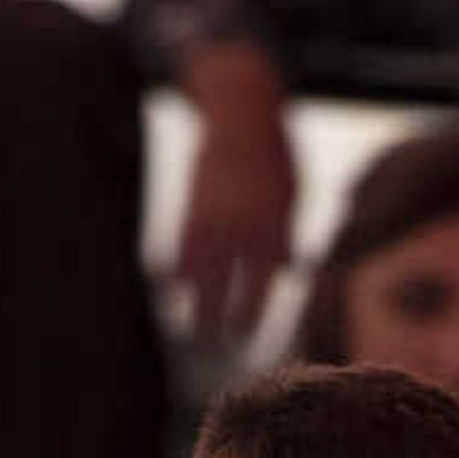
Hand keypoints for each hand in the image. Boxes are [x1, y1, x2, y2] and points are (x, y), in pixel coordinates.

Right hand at [172, 46, 297, 345]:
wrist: (241, 113)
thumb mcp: (294, 194)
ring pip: (198, 272)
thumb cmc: (274, 156)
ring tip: (190, 330)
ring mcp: (212, 217)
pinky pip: (178, 247)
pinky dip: (170, 269)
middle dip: (221, 318)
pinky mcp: (191, 205)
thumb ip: (286, 234)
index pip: (262, 283)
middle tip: (215, 344)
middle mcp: (241, 226)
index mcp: (273, 226)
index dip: (252, 312)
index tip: (245, 334)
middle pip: (227, 285)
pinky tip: (165, 288)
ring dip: (193, 304)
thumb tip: (286, 270)